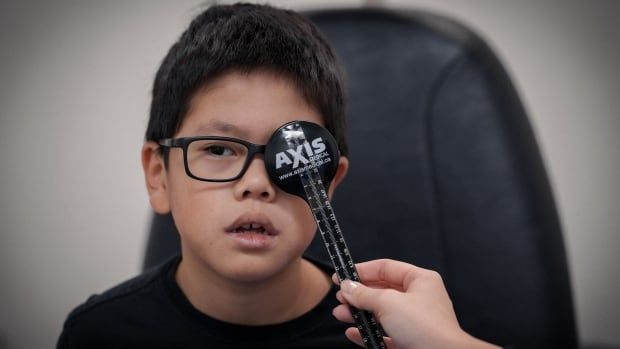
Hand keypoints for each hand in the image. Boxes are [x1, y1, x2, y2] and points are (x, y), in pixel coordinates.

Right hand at [332, 259, 499, 348]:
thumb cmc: (424, 327)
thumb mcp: (388, 302)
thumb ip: (364, 293)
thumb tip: (347, 287)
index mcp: (420, 281)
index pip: (386, 268)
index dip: (362, 270)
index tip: (341, 275)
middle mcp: (418, 299)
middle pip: (381, 290)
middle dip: (358, 294)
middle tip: (340, 296)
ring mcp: (414, 322)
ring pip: (381, 313)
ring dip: (359, 313)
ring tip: (341, 314)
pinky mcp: (409, 341)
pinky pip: (384, 334)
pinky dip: (367, 333)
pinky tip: (353, 333)